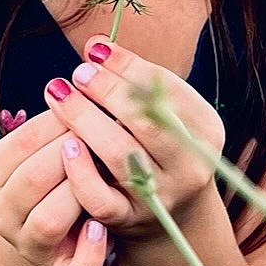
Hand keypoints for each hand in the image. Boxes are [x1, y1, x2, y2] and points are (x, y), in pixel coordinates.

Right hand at [0, 107, 114, 265]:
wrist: (71, 224)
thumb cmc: (63, 171)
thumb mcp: (50, 144)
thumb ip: (60, 122)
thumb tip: (82, 87)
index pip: (22, 140)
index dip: (61, 122)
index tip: (88, 108)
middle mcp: (0, 213)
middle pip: (33, 179)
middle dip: (72, 156)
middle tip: (101, 142)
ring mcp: (27, 246)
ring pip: (48, 220)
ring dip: (79, 195)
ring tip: (103, 178)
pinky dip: (90, 255)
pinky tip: (102, 229)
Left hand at [42, 38, 224, 243]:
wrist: (172, 215)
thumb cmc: (161, 148)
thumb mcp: (167, 114)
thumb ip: (137, 81)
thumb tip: (96, 45)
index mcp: (206, 130)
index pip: (168, 90)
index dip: (129, 66)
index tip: (96, 50)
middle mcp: (190, 165)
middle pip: (147, 123)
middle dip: (109, 91)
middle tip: (79, 72)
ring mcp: (161, 196)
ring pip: (122, 155)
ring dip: (85, 119)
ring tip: (59, 93)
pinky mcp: (129, 220)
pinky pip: (100, 198)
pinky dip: (79, 172)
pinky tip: (63, 145)